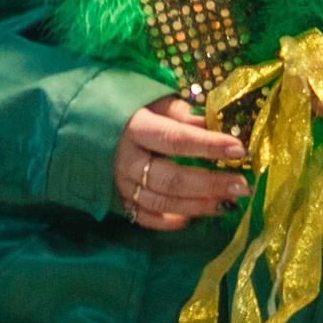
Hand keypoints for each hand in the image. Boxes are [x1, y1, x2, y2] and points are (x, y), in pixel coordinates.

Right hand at [115, 95, 248, 230]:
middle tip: (241, 186)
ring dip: (197, 206)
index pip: (176, 139)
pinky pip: (144, 218)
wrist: (81, 126)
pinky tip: (192, 219)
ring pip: (162, 202)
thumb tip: (213, 123)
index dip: (208, 145)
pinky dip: (169, 221)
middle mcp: (127, 160)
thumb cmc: (126, 109)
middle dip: (210, 184)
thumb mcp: (151, 100)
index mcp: (135, 128)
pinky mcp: (119, 200)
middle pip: (171, 178)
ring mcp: (121, 184)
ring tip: (228, 204)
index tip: (239, 149)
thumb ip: (181, 112)